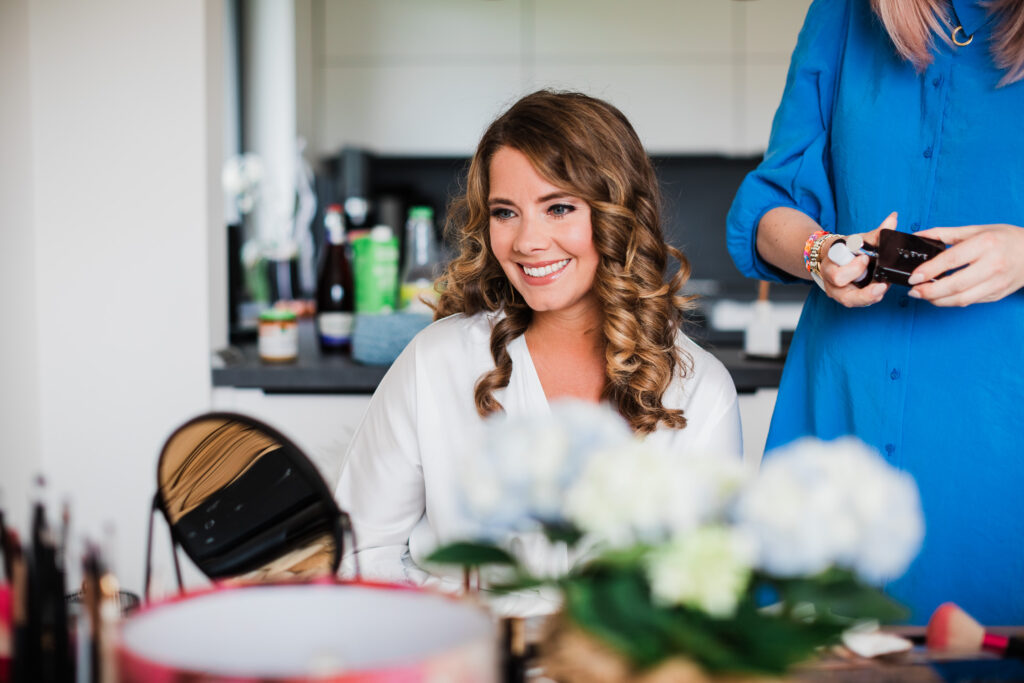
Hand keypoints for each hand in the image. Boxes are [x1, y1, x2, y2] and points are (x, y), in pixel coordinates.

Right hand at [817, 212, 895, 306]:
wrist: (838, 260)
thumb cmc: (849, 250)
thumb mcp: (860, 240)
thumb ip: (876, 233)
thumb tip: (893, 218)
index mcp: (830, 264)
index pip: (836, 271)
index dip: (852, 267)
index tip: (865, 258)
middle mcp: (830, 280)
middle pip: (840, 287)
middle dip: (859, 281)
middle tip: (878, 279)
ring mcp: (837, 291)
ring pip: (849, 300)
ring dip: (868, 295)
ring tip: (883, 288)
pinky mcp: (847, 298)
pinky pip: (859, 302)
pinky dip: (871, 297)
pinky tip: (881, 290)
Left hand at [908, 224, 1023, 305]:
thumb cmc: (1005, 238)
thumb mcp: (977, 230)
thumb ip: (945, 233)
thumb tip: (919, 236)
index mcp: (986, 244)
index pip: (952, 260)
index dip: (929, 271)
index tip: (913, 277)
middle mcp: (992, 265)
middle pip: (955, 284)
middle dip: (929, 291)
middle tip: (913, 291)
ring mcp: (996, 283)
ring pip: (962, 298)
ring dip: (938, 300)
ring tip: (923, 296)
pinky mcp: (996, 294)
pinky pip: (970, 301)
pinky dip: (951, 301)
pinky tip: (940, 297)